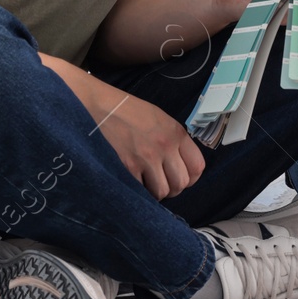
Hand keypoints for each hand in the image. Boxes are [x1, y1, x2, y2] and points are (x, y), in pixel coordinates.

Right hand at [91, 84, 206, 198]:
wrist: (100, 106)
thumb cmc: (129, 112)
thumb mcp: (160, 119)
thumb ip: (174, 142)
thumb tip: (181, 167)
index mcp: (176, 133)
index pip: (197, 167)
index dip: (191, 178)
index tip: (180, 178)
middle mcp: (165, 146)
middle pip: (181, 183)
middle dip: (172, 188)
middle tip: (160, 182)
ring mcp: (146, 158)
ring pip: (161, 191)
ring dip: (154, 192)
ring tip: (146, 183)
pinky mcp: (127, 168)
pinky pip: (140, 191)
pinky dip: (137, 190)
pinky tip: (131, 180)